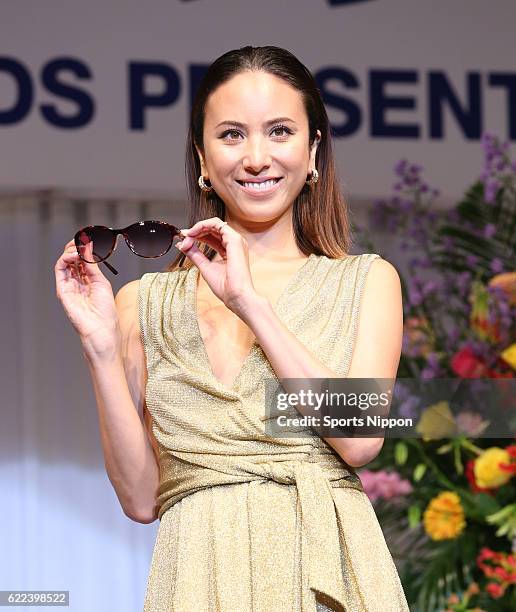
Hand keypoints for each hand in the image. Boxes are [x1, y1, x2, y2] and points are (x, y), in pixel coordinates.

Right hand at [55, 239, 119, 355]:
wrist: (101, 328)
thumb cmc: (105, 310)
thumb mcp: (101, 282)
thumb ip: (92, 264)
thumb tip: (88, 246)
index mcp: (88, 280)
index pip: (82, 260)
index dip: (84, 249)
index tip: (89, 240)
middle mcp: (76, 282)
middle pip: (71, 259)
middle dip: (76, 247)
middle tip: (83, 240)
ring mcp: (68, 285)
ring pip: (64, 262)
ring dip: (71, 251)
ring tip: (79, 247)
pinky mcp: (62, 289)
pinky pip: (60, 270)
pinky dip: (65, 259)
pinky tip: (74, 255)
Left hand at [176, 217, 258, 315]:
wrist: (236, 296)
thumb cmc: (226, 287)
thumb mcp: (205, 266)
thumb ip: (195, 254)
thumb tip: (183, 244)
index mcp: (230, 249)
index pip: (212, 236)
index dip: (197, 235)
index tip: (184, 239)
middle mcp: (234, 243)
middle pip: (213, 228)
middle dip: (195, 231)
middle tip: (183, 237)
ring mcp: (236, 240)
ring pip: (214, 224)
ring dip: (198, 228)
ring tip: (187, 236)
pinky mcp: (234, 240)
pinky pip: (217, 224)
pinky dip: (203, 226)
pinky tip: (193, 234)